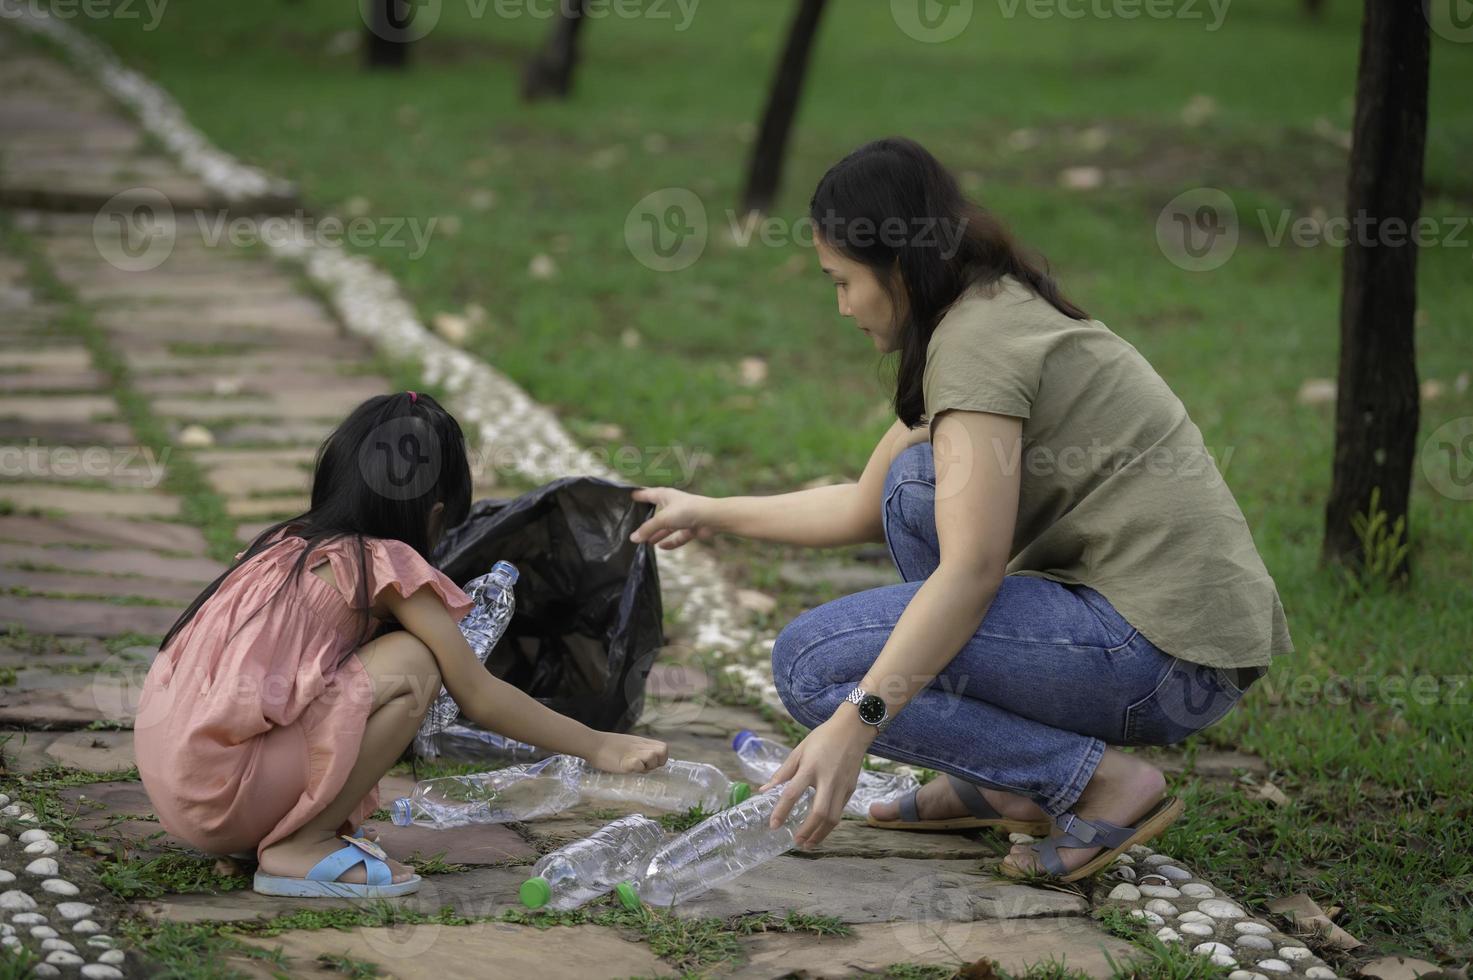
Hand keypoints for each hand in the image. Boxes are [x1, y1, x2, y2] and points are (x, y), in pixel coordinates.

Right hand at [587, 732, 668, 773]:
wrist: (591, 743)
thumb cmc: (605, 746)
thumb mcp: (626, 744)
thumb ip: (637, 750)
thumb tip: (643, 761)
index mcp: (641, 742)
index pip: (663, 747)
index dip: (661, 757)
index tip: (650, 763)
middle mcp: (640, 746)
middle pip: (664, 751)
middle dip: (658, 762)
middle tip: (645, 766)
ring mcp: (633, 753)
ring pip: (654, 757)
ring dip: (647, 766)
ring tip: (634, 767)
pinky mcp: (625, 761)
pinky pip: (639, 765)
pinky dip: (636, 768)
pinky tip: (626, 768)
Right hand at [629, 486, 718, 550]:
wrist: (712, 518)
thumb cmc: (686, 510)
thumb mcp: (663, 519)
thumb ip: (648, 529)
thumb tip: (633, 538)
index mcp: (664, 495)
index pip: (647, 494)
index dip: (638, 495)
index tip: (627, 497)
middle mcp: (672, 505)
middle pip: (656, 513)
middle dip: (646, 521)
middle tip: (632, 527)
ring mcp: (682, 517)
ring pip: (666, 527)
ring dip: (657, 534)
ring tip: (644, 542)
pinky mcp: (690, 528)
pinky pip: (677, 536)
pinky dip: (670, 542)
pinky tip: (661, 547)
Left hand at [759, 713, 873, 849]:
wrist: (853, 729)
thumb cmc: (823, 737)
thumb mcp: (799, 750)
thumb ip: (782, 773)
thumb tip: (764, 791)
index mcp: (811, 767)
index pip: (793, 793)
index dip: (782, 811)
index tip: (774, 825)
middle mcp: (828, 779)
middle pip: (819, 813)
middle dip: (807, 831)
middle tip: (797, 842)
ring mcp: (842, 786)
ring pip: (833, 818)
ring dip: (821, 834)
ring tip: (809, 843)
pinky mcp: (851, 789)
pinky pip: (840, 811)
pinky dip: (829, 824)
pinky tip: (820, 829)